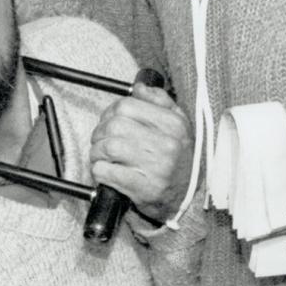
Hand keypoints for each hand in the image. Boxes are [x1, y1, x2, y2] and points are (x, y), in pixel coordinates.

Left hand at [90, 84, 193, 222]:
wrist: (188, 198)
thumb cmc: (179, 159)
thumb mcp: (179, 125)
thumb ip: (160, 102)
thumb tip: (140, 88)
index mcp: (173, 125)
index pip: (127, 106)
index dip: (110, 112)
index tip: (108, 121)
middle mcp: (166, 144)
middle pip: (114, 126)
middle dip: (100, 133)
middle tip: (100, 141)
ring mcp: (155, 167)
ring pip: (107, 148)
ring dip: (96, 152)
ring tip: (101, 156)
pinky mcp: (143, 188)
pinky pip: (106, 172)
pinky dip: (98, 171)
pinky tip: (105, 172)